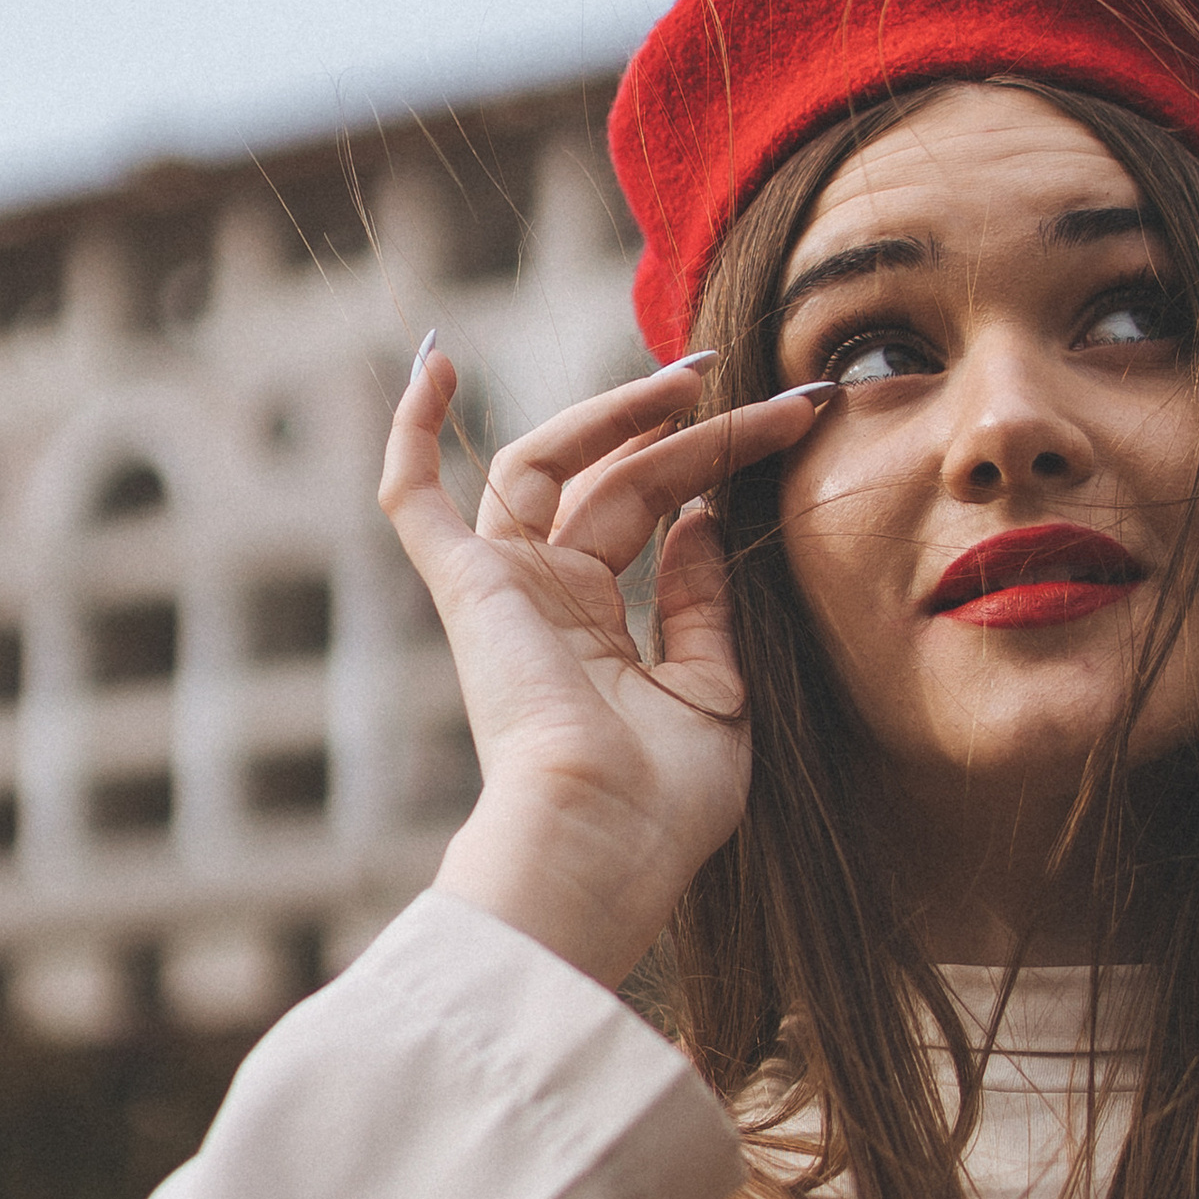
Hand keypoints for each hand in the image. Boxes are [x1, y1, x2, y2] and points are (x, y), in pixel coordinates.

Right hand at [377, 345, 834, 985]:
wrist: (603, 839)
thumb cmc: (664, 802)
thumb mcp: (715, 692)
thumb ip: (703, 603)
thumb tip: (706, 519)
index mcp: (598, 635)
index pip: (650, 521)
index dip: (712, 469)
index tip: (784, 428)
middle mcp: (546, 604)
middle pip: (615, 480)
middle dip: (684, 428)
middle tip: (742, 379)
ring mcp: (503, 591)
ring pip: (552, 465)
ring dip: (617, 410)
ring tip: (696, 376)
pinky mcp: (466, 589)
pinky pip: (415, 500)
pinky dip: (413, 431)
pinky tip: (438, 359)